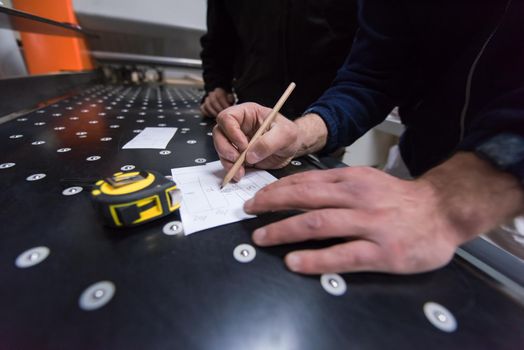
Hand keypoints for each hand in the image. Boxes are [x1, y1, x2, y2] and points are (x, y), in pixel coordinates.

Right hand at [201, 87, 234, 117]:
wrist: (220, 101)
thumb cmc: (227, 100)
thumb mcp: (231, 98)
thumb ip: (230, 98)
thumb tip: (230, 100)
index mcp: (218, 90)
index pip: (219, 96)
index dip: (223, 104)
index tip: (227, 110)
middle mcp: (211, 94)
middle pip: (213, 101)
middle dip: (218, 109)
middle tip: (223, 115)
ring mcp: (206, 100)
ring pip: (207, 105)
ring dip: (213, 112)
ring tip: (218, 117)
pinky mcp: (203, 106)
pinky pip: (203, 109)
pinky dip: (208, 114)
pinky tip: (213, 116)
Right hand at [213, 102, 301, 180]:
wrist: (292, 148)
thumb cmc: (289, 134)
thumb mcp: (285, 134)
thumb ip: (269, 142)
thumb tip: (250, 154)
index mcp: (247, 113)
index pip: (228, 117)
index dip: (231, 131)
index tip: (243, 145)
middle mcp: (239, 126)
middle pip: (219, 133)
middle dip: (224, 147)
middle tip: (237, 158)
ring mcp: (236, 141)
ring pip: (221, 148)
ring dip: (227, 161)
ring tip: (239, 170)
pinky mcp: (238, 155)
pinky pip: (228, 161)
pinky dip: (231, 169)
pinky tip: (240, 174)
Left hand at [244, 166, 463, 273]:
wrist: (443, 211)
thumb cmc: (400, 199)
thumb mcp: (367, 180)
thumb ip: (337, 185)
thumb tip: (299, 191)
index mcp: (351, 179)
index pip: (305, 181)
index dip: (276, 189)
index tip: (257, 197)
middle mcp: (356, 197)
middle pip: (304, 198)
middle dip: (271, 204)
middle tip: (249, 212)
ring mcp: (369, 224)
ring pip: (317, 224)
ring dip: (283, 230)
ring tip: (261, 237)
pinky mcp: (381, 251)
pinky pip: (342, 255)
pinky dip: (314, 259)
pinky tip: (295, 262)